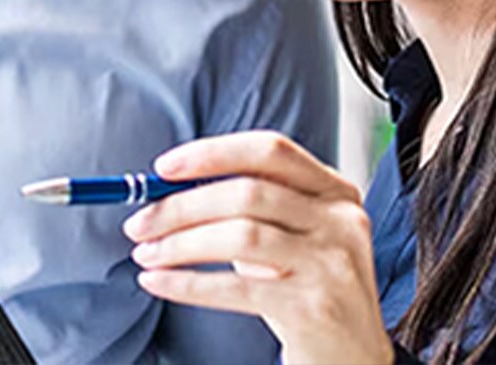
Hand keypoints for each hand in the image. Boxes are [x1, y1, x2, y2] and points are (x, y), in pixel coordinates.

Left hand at [123, 131, 392, 364]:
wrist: (355, 360)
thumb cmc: (311, 290)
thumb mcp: (294, 236)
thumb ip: (251, 206)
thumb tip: (171, 191)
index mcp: (336, 191)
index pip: (270, 151)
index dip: (212, 153)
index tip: (164, 167)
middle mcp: (339, 221)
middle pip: (246, 193)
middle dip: (181, 206)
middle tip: (140, 222)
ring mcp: (330, 264)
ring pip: (239, 236)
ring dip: (179, 244)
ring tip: (147, 253)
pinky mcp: (312, 308)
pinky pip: (235, 288)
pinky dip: (187, 283)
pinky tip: (159, 282)